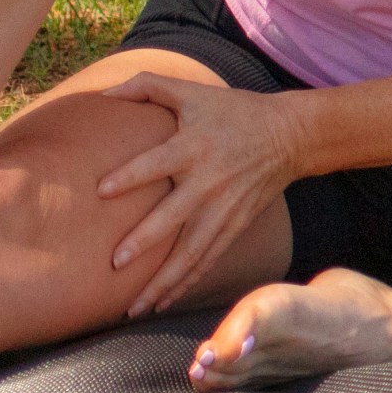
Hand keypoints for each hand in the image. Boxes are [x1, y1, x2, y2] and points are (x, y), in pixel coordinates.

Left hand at [92, 72, 313, 316]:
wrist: (290, 135)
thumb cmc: (232, 111)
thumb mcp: (193, 91)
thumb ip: (147, 85)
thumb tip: (104, 92)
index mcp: (194, 147)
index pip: (157, 163)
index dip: (130, 176)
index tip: (101, 190)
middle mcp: (209, 181)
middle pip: (174, 217)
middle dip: (146, 241)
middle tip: (115, 263)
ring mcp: (224, 209)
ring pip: (191, 252)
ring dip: (163, 281)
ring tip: (133, 306)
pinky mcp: (235, 225)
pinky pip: (207, 260)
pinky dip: (186, 283)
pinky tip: (162, 303)